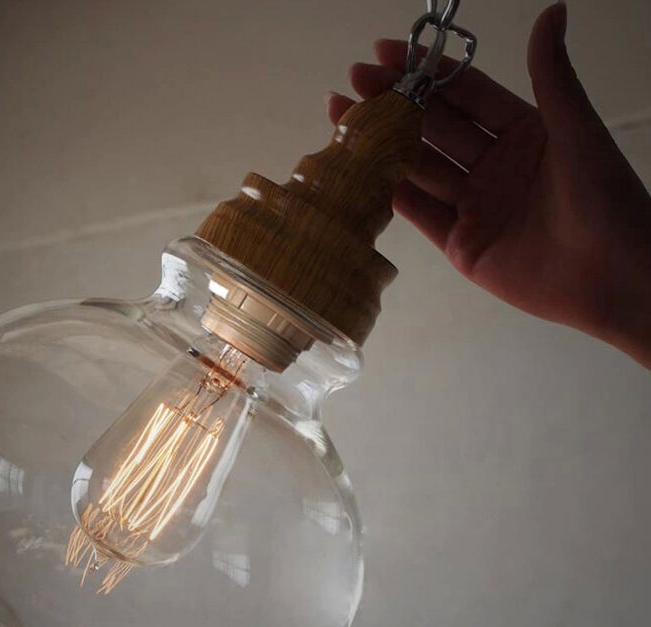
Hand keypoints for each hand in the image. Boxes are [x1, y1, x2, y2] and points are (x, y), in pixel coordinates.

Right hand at [328, 2, 650, 368]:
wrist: (611, 275)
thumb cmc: (605, 199)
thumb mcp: (577, 131)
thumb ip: (552, 76)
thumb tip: (550, 11)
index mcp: (522, 131)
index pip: (464, 94)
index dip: (426, 72)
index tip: (387, 51)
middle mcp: (492, 164)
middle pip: (434, 128)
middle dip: (393, 103)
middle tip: (352, 81)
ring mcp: (473, 205)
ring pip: (420, 168)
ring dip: (382, 144)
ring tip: (341, 118)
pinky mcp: (460, 245)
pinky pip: (421, 213)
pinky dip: (391, 193)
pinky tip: (361, 170)